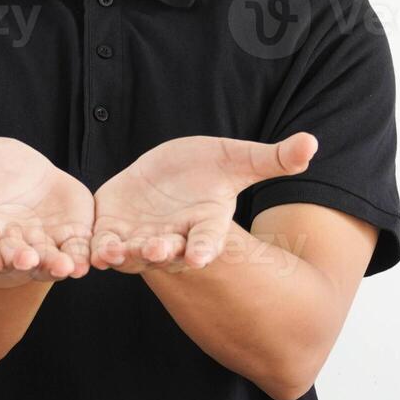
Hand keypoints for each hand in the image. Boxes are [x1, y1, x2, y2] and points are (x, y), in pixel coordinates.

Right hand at [0, 134, 93, 286]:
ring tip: (66, 269)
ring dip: (56, 266)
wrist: (23, 176)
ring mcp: (41, 246)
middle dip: (22, 261)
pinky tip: (90, 261)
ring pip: (48, 261)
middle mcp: (8, 246)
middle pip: (14, 258)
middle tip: (28, 262)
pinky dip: (83, 257)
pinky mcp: (70, 239)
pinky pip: (77, 251)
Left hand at [89, 133, 317, 273]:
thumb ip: (272, 159)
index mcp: (205, 222)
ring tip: (113, 253)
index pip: (208, 238)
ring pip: (131, 251)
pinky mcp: (112, 229)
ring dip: (122, 254)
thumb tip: (313, 144)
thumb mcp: (237, 160)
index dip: (206, 247)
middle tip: (157, 252)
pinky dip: (94, 248)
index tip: (201, 256)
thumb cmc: (207, 170)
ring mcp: (140, 236)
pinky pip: (101, 243)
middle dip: (162, 251)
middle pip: (168, 248)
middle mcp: (173, 236)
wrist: (167, 177)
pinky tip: (86, 250)